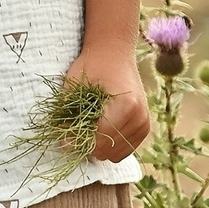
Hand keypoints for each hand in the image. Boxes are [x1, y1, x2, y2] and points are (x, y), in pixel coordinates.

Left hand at [68, 43, 151, 162]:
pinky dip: (110, 145)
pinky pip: (124, 150)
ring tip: (89, 125)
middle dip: (87, 143)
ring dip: (99, 145)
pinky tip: (100, 128)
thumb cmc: (92, 65)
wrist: (114, 53)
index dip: (77, 141)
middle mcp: (140, 117)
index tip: (63, 138)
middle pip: (107, 150)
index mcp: (126, 105)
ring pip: (115, 154)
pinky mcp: (145, 128)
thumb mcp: (75, 85)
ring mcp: (145, 123)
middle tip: (75, 128)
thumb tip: (66, 146)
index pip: (99, 139)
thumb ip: (68, 115)